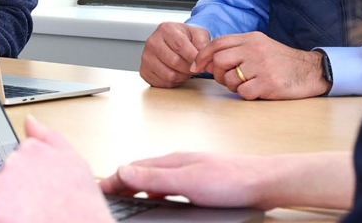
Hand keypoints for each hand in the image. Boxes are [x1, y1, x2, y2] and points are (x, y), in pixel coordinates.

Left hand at [0, 115, 113, 222]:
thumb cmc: (82, 206)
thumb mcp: (75, 163)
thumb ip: (48, 138)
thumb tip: (29, 121)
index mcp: (30, 150)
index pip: (16, 164)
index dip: (27, 182)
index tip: (37, 193)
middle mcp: (11, 165)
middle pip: (3, 181)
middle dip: (15, 195)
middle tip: (37, 207)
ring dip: (5, 210)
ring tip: (30, 217)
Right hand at [101, 151, 354, 210]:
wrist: (263, 182)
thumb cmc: (231, 179)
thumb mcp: (187, 181)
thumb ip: (155, 177)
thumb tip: (123, 170)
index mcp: (170, 161)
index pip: (132, 168)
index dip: (113, 179)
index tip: (98, 188)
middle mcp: (177, 164)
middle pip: (140, 171)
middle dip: (121, 180)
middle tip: (105, 192)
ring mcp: (189, 172)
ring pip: (154, 178)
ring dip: (136, 185)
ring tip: (124, 195)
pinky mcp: (199, 182)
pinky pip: (168, 186)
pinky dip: (154, 192)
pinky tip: (158, 200)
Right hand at [139, 22, 210, 87]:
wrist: (174, 43)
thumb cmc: (185, 38)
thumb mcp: (198, 34)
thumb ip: (203, 43)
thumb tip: (204, 57)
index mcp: (165, 29)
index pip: (180, 46)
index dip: (193, 58)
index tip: (201, 63)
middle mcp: (152, 42)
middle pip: (174, 61)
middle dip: (189, 68)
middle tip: (195, 67)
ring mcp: (146, 57)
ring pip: (169, 75)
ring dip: (182, 76)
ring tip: (186, 70)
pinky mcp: (144, 71)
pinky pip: (163, 83)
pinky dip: (174, 82)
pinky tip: (177, 73)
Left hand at [191, 33, 328, 99]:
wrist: (310, 71)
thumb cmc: (281, 61)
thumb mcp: (260, 45)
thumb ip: (238, 48)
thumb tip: (209, 59)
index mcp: (251, 38)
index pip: (218, 43)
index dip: (202, 55)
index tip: (196, 66)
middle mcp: (255, 50)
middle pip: (219, 61)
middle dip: (216, 74)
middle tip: (225, 79)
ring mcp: (262, 66)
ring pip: (229, 79)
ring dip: (233, 86)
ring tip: (246, 84)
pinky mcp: (268, 83)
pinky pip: (243, 93)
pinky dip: (246, 95)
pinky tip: (257, 90)